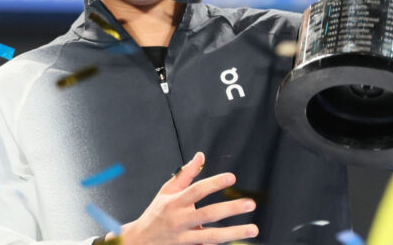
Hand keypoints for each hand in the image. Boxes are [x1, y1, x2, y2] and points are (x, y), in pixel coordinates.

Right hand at [105, 152, 257, 244]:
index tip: (232, 178)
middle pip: (208, 214)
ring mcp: (183, 238)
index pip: (197, 190)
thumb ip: (186, 174)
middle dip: (230, 209)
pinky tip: (238, 242)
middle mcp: (180, 220)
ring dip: (234, 233)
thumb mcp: (167, 190)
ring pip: (211, 236)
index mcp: (175, 202)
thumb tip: (201, 155)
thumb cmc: (157, 212)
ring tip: (253, 229)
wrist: (139, 241)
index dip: (214, 183)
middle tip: (250, 203)